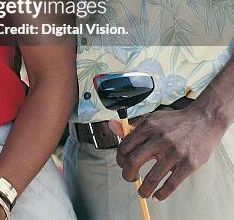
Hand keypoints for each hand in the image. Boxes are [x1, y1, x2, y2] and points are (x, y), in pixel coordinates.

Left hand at [109, 105, 225, 200]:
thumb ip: (132, 127)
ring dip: (144, 189)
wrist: (203, 120)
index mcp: (147, 126)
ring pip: (152, 177)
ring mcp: (174, 152)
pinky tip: (157, 196)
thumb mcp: (152, 119)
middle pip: (133, 161)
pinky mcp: (189, 163)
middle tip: (129, 178)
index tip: (122, 164)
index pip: (125, 146)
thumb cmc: (175, 121)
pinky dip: (162, 194)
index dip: (120, 159)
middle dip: (127, 174)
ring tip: (142, 193)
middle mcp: (159, 138)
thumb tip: (112, 125)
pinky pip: (171, 184)